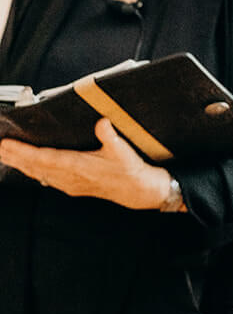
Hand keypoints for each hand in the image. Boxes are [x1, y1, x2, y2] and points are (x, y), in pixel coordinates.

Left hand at [0, 119, 170, 208]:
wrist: (138, 191)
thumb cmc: (130, 170)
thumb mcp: (122, 150)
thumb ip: (110, 136)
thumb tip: (102, 122)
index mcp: (78, 166)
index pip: (43, 158)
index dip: (22, 152)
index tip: (6, 144)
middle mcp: (70, 177)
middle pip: (34, 166)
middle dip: (14, 157)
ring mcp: (69, 183)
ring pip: (38, 173)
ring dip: (20, 164)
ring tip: (5, 155)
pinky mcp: (72, 185)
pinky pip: (46, 178)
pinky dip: (32, 171)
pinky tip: (27, 168)